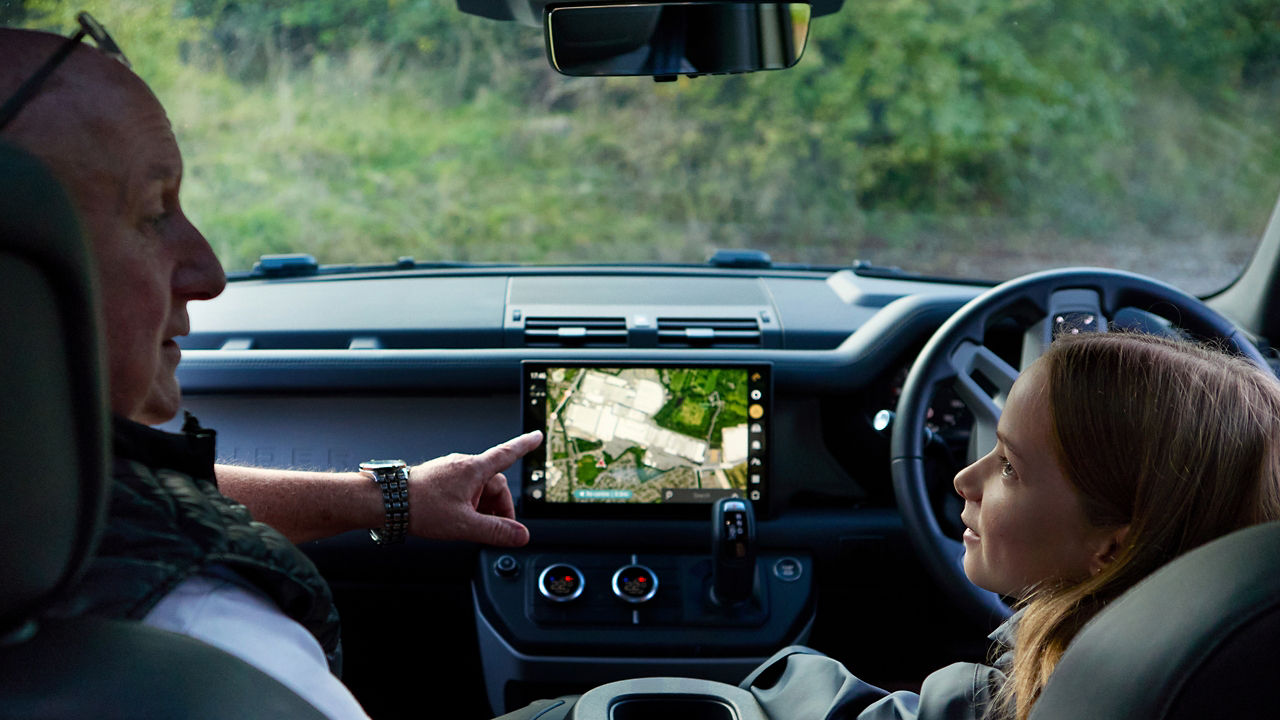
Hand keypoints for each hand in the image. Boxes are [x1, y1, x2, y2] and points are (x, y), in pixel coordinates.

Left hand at [406, 431, 541, 546]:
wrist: (385, 502)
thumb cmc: (420, 507)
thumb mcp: (464, 525)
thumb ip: (496, 531)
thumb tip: (520, 535)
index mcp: (474, 469)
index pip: (507, 454)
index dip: (525, 445)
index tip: (537, 437)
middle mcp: (463, 464)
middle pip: (495, 483)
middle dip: (499, 507)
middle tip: (495, 530)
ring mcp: (450, 470)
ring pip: (478, 488)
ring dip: (482, 508)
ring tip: (468, 526)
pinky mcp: (439, 477)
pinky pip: (463, 489)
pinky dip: (468, 504)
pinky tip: (455, 518)